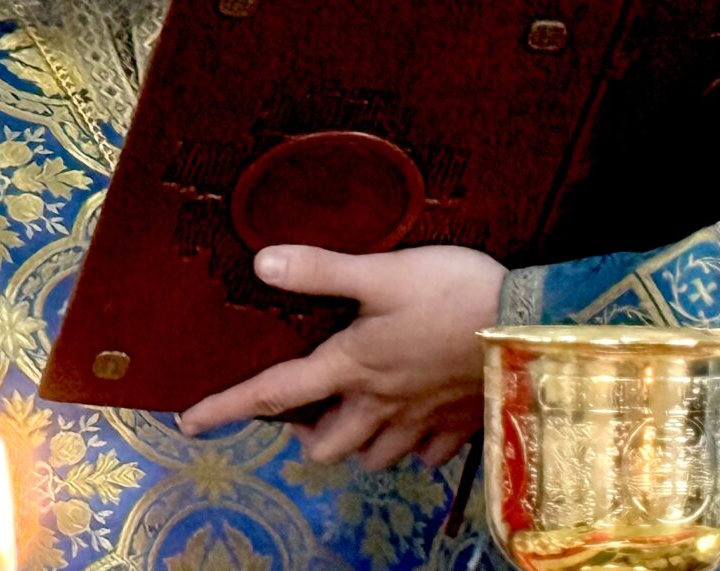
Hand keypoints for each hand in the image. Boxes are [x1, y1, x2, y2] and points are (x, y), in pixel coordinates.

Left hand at [177, 245, 503, 470]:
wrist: (530, 328)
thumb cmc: (455, 293)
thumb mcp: (383, 271)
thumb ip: (323, 270)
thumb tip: (261, 263)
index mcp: (352, 366)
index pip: (276, 394)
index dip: (227, 408)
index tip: (189, 424)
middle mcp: (380, 404)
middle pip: (326, 444)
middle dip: (307, 437)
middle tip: (301, 417)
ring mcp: (421, 420)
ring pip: (374, 456)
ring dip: (356, 446)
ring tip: (354, 421)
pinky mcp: (459, 423)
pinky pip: (427, 454)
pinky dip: (414, 448)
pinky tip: (417, 428)